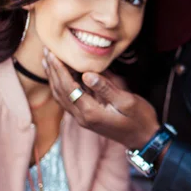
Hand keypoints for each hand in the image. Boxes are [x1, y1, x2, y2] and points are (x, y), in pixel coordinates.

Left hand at [42, 48, 159, 148]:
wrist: (144, 139)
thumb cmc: (139, 118)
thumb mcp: (127, 101)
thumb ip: (106, 88)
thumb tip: (87, 74)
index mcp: (91, 112)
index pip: (68, 87)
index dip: (59, 69)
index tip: (52, 53)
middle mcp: (82, 117)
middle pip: (60, 92)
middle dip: (52, 71)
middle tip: (46, 52)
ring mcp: (83, 119)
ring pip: (61, 97)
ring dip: (53, 79)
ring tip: (48, 62)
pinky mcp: (87, 117)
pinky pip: (68, 101)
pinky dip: (61, 86)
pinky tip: (61, 77)